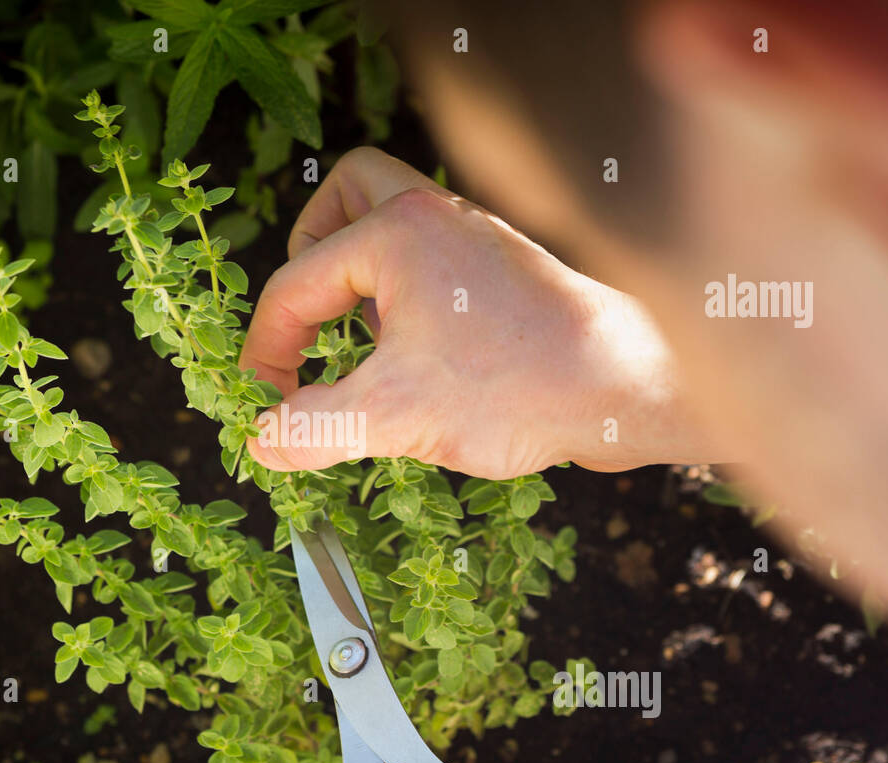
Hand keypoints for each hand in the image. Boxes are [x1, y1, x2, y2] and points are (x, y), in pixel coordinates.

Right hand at [240, 148, 722, 478]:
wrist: (626, 390)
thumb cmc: (521, 386)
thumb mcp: (395, 415)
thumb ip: (314, 426)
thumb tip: (261, 439)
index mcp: (397, 234)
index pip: (294, 283)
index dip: (266, 349)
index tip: (266, 402)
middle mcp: (435, 218)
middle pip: (344, 197)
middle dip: (310, 255)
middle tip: (307, 319)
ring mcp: (473, 241)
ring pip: (390, 223)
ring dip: (358, 276)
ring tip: (357, 344)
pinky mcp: (501, 274)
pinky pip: (429, 260)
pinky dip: (402, 296)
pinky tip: (413, 361)